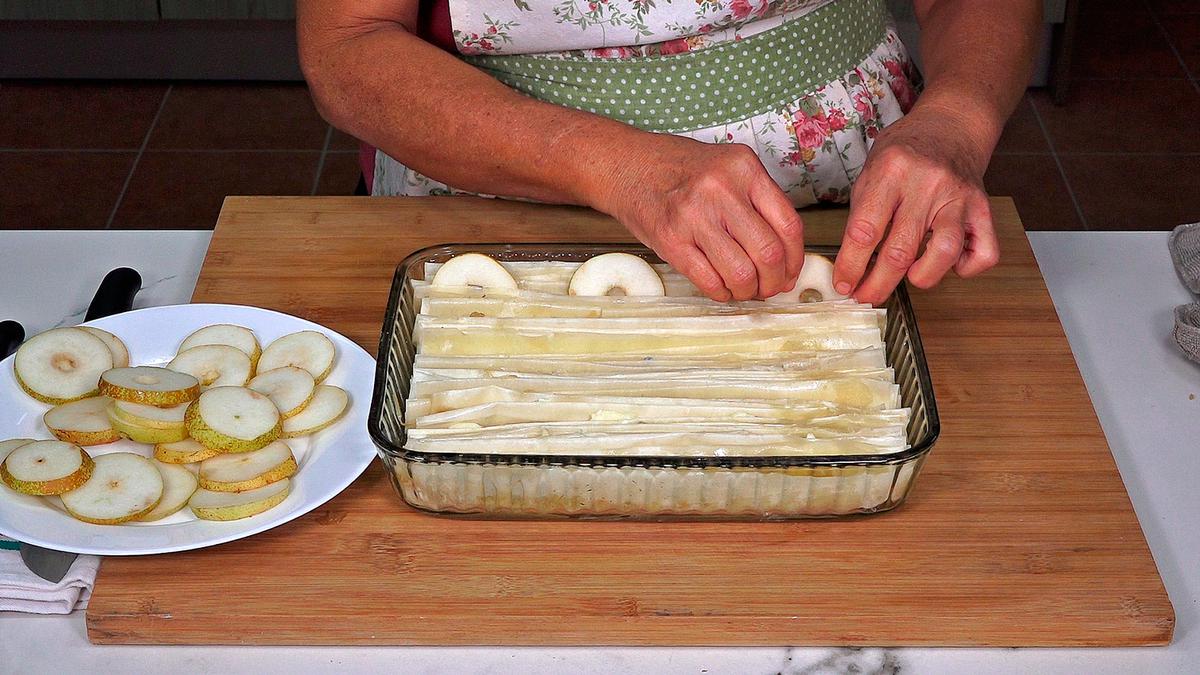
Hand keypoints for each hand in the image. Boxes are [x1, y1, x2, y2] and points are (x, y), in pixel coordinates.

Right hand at [589, 134, 804, 301]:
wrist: (628, 166)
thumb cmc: (681, 170)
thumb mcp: (727, 168)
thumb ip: (757, 201)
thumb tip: (785, 257)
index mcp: (743, 168)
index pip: (788, 224)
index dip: (796, 259)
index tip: (791, 272)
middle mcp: (721, 189)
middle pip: (768, 253)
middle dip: (774, 281)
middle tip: (770, 288)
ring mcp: (693, 216)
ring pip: (740, 272)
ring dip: (747, 291)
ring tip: (744, 290)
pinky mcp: (671, 240)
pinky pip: (708, 280)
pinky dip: (721, 293)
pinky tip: (722, 289)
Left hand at [833, 104, 999, 304]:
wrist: (951, 125)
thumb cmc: (905, 152)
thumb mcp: (871, 170)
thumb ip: (862, 213)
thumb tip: (849, 264)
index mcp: (891, 171)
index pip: (864, 230)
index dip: (851, 266)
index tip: (844, 285)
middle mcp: (927, 183)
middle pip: (900, 250)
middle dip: (878, 284)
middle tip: (867, 297)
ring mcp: (959, 197)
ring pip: (945, 252)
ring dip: (923, 276)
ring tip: (910, 278)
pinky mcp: (983, 209)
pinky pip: (984, 252)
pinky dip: (966, 268)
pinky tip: (949, 264)